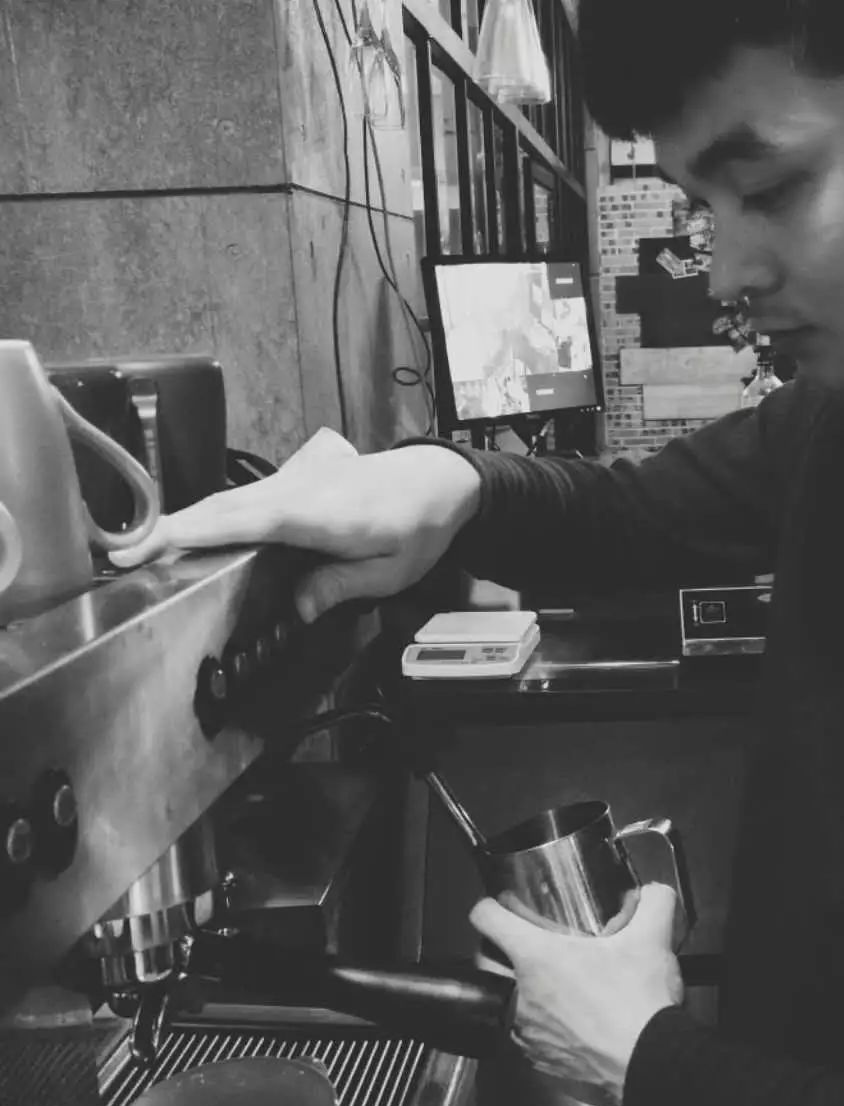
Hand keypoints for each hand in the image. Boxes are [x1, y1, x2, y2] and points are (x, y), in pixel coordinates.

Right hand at [109, 441, 480, 622]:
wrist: (438, 479)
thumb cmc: (419, 527)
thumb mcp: (392, 571)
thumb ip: (340, 588)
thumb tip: (296, 610)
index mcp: (321, 514)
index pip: (247, 520)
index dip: (197, 531)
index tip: (151, 544)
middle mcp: (299, 490)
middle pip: (224, 508)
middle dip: (173, 529)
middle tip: (125, 556)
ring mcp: (295, 480)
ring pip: (230, 500)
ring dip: (188, 522)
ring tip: (146, 550)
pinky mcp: (295, 480)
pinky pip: (246, 498)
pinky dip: (214, 514)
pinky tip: (195, 535)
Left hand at [469, 883, 683, 1105]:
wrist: (648, 1062)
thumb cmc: (638, 1001)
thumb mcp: (652, 939)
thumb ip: (654, 903)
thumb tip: (655, 893)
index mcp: (536, 956)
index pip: (486, 918)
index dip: (491, 905)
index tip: (502, 905)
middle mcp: (521, 993)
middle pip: (484, 960)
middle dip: (498, 947)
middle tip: (526, 941)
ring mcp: (526, 1031)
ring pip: (505, 1000)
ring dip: (520, 988)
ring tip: (551, 982)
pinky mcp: (539, 1059)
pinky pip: (526, 1034)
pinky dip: (540, 1023)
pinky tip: (567, 1018)